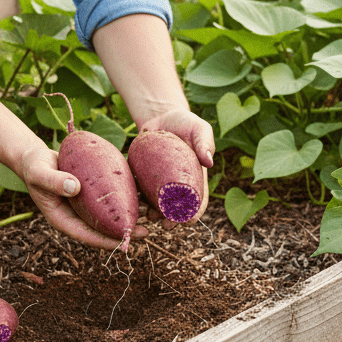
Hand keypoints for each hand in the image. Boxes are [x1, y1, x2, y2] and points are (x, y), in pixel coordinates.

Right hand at [15, 143, 148, 250]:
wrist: (36, 157)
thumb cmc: (35, 167)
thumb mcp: (40, 173)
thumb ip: (54, 181)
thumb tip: (75, 187)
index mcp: (64, 219)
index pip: (88, 235)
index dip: (107, 241)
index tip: (126, 243)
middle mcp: (78, 216)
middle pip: (104, 228)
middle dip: (125, 232)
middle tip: (148, 231)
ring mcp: (87, 205)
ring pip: (111, 215)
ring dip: (131, 216)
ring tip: (153, 215)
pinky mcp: (94, 192)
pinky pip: (111, 197)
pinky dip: (127, 197)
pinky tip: (145, 194)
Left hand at [137, 108, 214, 224]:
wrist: (162, 117)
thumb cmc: (187, 124)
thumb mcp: (200, 129)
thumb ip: (205, 142)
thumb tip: (209, 161)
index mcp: (195, 179)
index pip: (198, 201)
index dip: (195, 212)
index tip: (188, 220)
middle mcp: (177, 185)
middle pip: (176, 208)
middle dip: (171, 219)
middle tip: (165, 224)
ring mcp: (160, 183)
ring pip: (157, 204)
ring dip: (153, 213)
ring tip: (148, 216)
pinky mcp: (144, 177)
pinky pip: (140, 191)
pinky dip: (137, 198)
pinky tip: (133, 202)